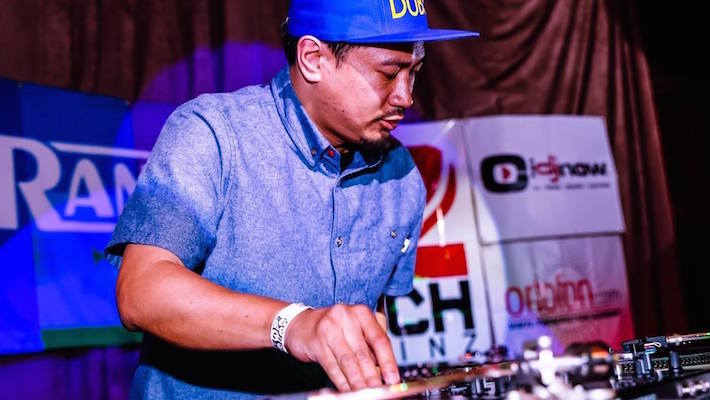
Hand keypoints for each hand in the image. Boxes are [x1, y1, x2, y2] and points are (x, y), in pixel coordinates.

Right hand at [284, 304, 400, 391]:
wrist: (299, 324)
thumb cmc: (332, 327)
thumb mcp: (354, 328)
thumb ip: (369, 345)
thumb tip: (383, 370)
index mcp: (361, 313)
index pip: (380, 339)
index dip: (388, 361)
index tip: (393, 378)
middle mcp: (346, 317)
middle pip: (364, 353)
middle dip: (373, 376)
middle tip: (380, 389)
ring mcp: (329, 329)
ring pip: (348, 362)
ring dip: (358, 382)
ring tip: (366, 393)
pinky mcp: (317, 343)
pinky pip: (333, 367)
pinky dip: (342, 381)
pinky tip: (348, 390)